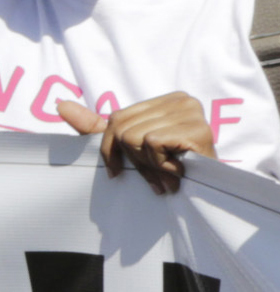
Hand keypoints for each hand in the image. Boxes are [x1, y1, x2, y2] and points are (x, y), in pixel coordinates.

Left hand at [60, 93, 217, 193]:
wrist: (207, 191)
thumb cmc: (169, 168)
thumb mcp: (130, 147)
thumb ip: (96, 128)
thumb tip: (60, 105)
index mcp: (167, 100)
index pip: (117, 118)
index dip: (111, 149)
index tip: (121, 172)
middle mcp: (182, 100)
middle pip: (125, 129)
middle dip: (134, 161)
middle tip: (154, 177)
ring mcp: (193, 113)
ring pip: (136, 138)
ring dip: (149, 166)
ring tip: (166, 176)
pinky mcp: (199, 130)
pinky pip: (153, 144)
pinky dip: (161, 165)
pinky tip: (177, 172)